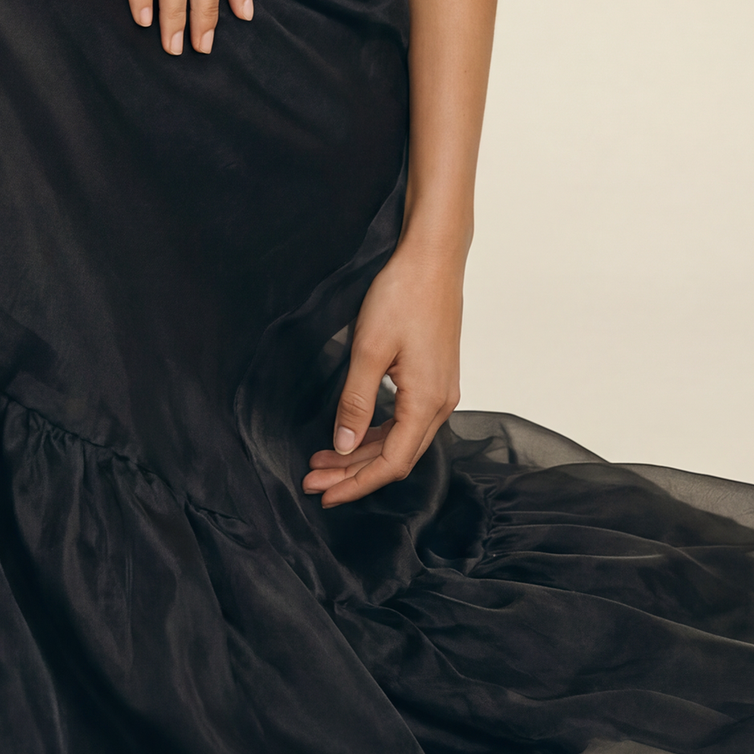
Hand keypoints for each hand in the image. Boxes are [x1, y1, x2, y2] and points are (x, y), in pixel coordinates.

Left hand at [302, 234, 464, 506]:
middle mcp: (441, 404)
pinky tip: (352, 432)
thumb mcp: (369, 349)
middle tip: (313, 480)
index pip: (391, 463)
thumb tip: (343, 445)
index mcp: (427, 403)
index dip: (356, 483)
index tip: (324, 494)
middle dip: (353, 473)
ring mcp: (441, 390)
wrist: (433, 259)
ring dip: (362, 452)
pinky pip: (406, 419)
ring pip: (400, 439)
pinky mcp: (434, 377)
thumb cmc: (403, 296)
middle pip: (395, 457)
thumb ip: (356, 401)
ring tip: (323, 459)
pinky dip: (377, 431)